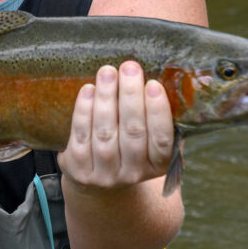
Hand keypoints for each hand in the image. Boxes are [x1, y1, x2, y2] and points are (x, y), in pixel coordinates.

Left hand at [57, 61, 174, 191]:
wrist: (98, 180)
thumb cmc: (130, 147)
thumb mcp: (151, 140)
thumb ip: (160, 117)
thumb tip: (167, 78)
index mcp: (158, 164)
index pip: (162, 139)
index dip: (158, 112)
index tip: (153, 84)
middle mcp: (133, 173)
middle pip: (133, 132)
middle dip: (131, 96)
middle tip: (129, 68)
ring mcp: (105, 174)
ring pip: (105, 133)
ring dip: (106, 98)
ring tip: (107, 72)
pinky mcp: (80, 168)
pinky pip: (81, 135)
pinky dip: (84, 110)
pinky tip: (88, 89)